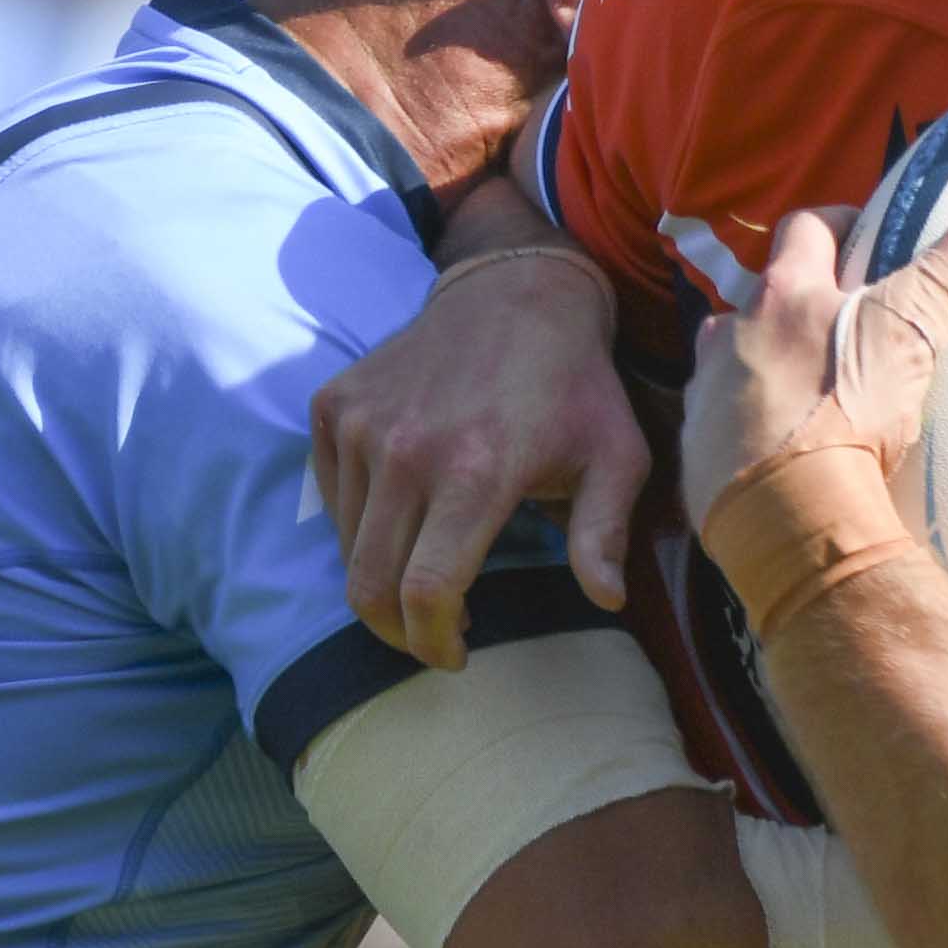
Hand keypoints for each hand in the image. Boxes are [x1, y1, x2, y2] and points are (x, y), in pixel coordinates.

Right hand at [311, 239, 647, 666]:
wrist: (517, 291)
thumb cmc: (575, 387)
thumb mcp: (616, 458)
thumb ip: (604, 534)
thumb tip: (607, 599)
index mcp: (476, 471)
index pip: (425, 591)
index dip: (433, 642)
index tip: (455, 656)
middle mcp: (406, 449)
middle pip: (369, 584)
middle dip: (397, 631)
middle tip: (432, 635)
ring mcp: (361, 424)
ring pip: (347, 546)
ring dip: (381, 576)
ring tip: (426, 570)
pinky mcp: (334, 405)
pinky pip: (330, 496)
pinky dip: (359, 524)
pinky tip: (405, 516)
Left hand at [672, 194, 947, 616]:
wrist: (789, 514)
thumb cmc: (847, 412)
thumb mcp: (911, 330)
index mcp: (784, 293)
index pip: (805, 228)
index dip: (836, 227)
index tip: (863, 242)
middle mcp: (732, 332)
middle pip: (762, 298)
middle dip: (797, 307)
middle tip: (841, 332)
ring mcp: (707, 393)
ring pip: (732, 361)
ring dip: (763, 367)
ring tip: (808, 397)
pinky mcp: (698, 452)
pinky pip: (719, 428)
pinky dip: (745, 431)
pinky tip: (779, 454)